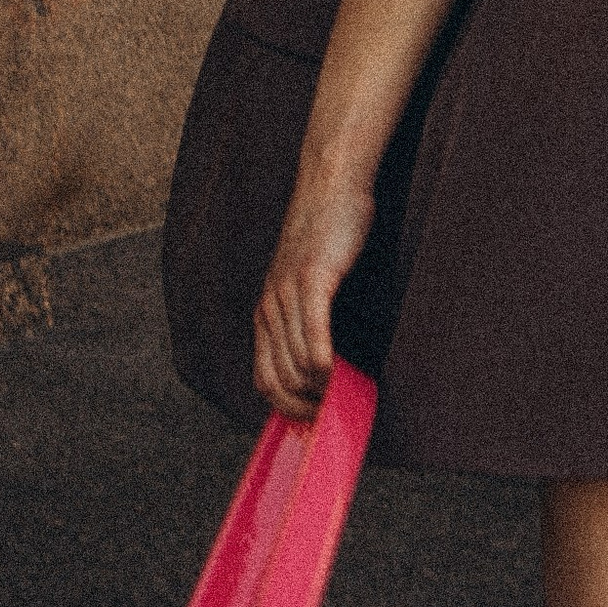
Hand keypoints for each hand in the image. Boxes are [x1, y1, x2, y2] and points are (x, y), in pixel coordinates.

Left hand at [253, 164, 375, 423]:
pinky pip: (312, 332)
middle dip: (307, 406)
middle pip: (278, 380)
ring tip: (343, 392)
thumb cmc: (327, 238)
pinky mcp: (312, 276)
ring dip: (320, 388)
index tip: (316, 419)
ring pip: (295, 362)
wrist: (330, 186)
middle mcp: (269, 306)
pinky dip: (322, 360)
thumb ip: (304, 322)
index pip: (264, 381)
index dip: (288, 410)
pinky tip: (336, 370)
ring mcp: (287, 292)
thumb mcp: (306, 286)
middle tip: (335, 411)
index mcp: (265, 313)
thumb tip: (321, 371)